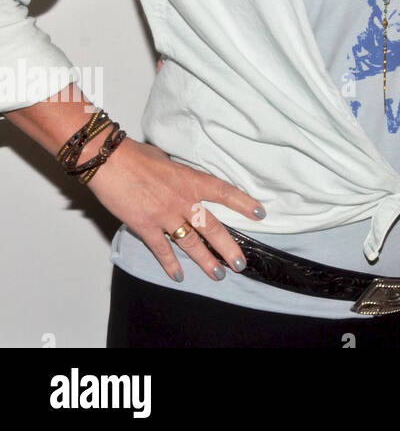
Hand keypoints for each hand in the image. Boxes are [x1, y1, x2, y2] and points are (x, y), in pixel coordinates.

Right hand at [87, 138, 264, 282]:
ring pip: (191, 243)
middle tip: (240, 263)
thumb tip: (184, 181)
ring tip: (218, 274)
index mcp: (192, 180)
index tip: (259, 213)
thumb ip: (181, 176)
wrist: (109, 161)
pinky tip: (179, 276)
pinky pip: (161, 249)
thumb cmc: (138, 155)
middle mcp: (183, 200)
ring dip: (205, 261)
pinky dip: (170, 264)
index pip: (225, 193)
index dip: (243, 203)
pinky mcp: (145, 226)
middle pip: (212, 228)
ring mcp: (165, 216)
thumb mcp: (169, 161)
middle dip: (228, 248)